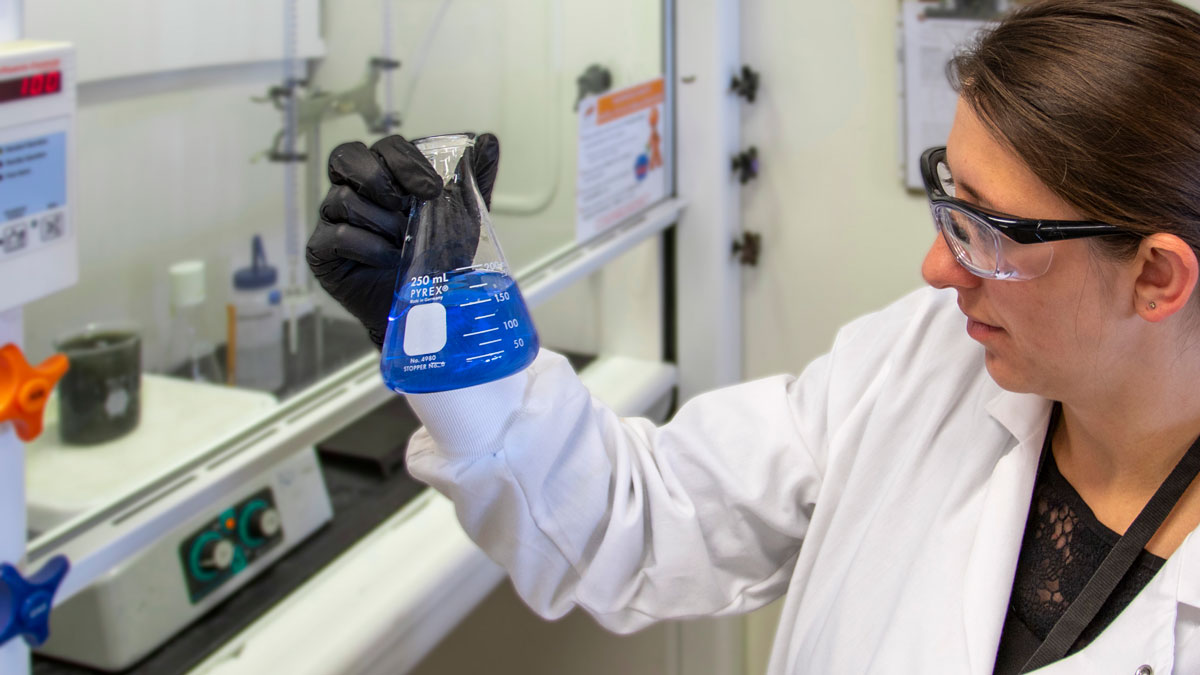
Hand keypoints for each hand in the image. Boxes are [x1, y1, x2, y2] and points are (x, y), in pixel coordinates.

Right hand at [306, 133, 499, 346]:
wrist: (426, 306)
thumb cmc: (437, 257)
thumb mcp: (462, 215)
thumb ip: (473, 178)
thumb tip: (488, 141)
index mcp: (382, 175)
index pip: (381, 147)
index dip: (403, 160)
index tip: (431, 187)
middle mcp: (353, 191)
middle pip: (345, 158)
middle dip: (380, 178)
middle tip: (408, 206)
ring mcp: (333, 220)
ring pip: (343, 199)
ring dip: (382, 221)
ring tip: (405, 242)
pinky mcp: (323, 252)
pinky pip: (336, 235)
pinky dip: (368, 246)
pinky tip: (391, 258)